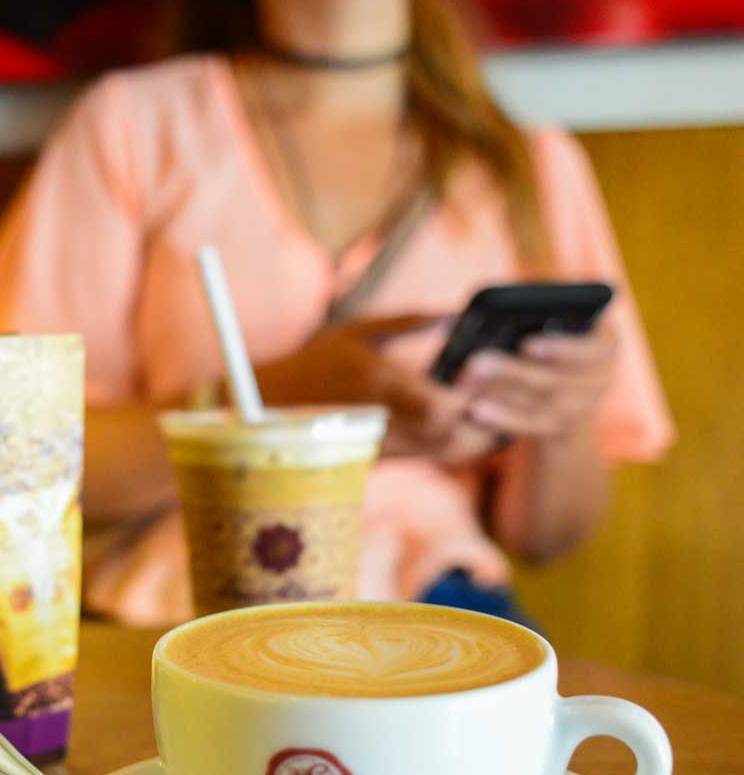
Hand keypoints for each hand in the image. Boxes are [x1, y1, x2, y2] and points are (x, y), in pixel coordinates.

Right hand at [256, 314, 501, 462]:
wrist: (272, 409)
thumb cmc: (315, 361)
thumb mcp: (357, 329)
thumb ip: (407, 321)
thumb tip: (454, 314)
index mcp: (375, 383)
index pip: (437, 405)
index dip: (466, 398)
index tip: (478, 378)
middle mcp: (381, 420)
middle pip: (448, 434)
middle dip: (480, 420)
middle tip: (503, 398)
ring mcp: (382, 446)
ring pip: (444, 453)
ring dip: (476, 438)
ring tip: (498, 417)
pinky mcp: (384, 460)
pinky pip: (432, 459)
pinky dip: (458, 447)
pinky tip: (472, 431)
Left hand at [459, 323, 616, 441]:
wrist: (561, 387)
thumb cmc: (545, 336)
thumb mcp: (541, 322)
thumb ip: (519, 315)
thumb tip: (461, 320)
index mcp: (605, 342)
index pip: (594, 348)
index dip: (561, 348)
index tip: (526, 344)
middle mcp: (602, 377)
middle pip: (557, 379)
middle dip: (513, 371)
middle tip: (474, 363)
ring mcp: (585, 408)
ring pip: (543, 406)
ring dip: (502, 396)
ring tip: (468, 386)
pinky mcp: (563, 430)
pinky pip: (532, 426)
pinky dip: (504, 417)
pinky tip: (476, 410)